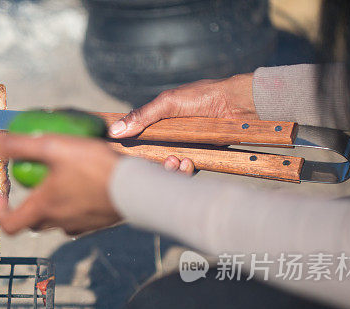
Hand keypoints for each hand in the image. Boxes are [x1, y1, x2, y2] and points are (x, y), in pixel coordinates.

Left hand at [0, 134, 120, 235]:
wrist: (135, 187)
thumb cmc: (93, 166)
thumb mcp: (53, 147)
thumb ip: (18, 146)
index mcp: (43, 208)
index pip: (9, 224)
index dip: (0, 211)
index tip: (0, 195)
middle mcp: (58, 222)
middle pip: (32, 222)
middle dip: (25, 207)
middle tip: (30, 185)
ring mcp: (78, 226)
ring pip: (55, 222)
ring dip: (49, 208)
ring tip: (56, 184)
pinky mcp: (96, 224)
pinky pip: (76, 220)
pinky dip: (71, 208)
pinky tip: (81, 189)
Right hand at [108, 73, 256, 174]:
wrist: (235, 104)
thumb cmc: (202, 97)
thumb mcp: (167, 103)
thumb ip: (142, 116)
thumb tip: (115, 130)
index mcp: (158, 122)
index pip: (137, 138)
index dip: (129, 148)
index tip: (120, 154)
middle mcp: (169, 136)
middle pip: (150, 157)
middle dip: (150, 162)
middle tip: (154, 161)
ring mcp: (184, 147)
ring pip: (168, 167)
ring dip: (169, 168)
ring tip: (175, 161)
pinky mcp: (199, 156)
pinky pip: (187, 171)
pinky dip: (185, 170)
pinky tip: (188, 163)